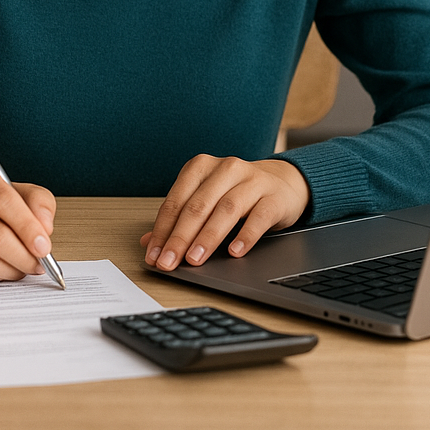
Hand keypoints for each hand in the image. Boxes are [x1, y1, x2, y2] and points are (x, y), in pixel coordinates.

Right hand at [0, 158, 56, 283]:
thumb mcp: (16, 188)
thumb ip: (38, 200)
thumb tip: (44, 227)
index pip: (2, 199)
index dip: (27, 226)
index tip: (44, 246)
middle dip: (24, 255)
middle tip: (40, 263)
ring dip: (12, 269)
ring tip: (24, 265)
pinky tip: (2, 267)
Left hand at [140, 156, 309, 270]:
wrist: (281, 183)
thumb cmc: (236, 193)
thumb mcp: (206, 199)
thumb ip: (179, 218)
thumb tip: (148, 242)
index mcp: (201, 167)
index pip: (176, 200)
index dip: (163, 229)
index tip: (154, 255)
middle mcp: (225, 169)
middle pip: (198, 205)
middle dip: (180, 237)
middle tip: (169, 262)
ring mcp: (251, 180)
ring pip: (226, 209)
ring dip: (208, 237)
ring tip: (195, 259)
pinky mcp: (273, 197)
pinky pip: (258, 217)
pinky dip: (245, 235)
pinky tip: (234, 252)